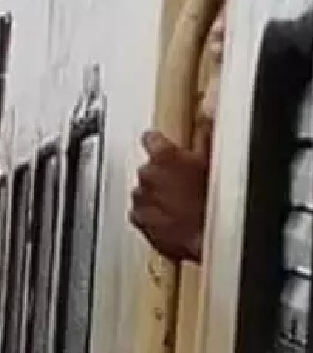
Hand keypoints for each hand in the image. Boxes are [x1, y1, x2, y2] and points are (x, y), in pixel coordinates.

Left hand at [130, 130, 207, 262]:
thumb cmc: (214, 200)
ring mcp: (140, 197)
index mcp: (164, 156)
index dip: (158, 142)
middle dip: (162, 173)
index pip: (150, 138)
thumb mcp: (214, 161)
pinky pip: (141, 210)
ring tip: (180, 203)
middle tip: (183, 183)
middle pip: (149, 168)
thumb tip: (205, 115)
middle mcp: (146, 174)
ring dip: (157, 193)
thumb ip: (206, 135)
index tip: (162, 145)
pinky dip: (152, 212)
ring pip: (145, 190)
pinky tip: (172, 216)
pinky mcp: (138, 218)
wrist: (208, 237)